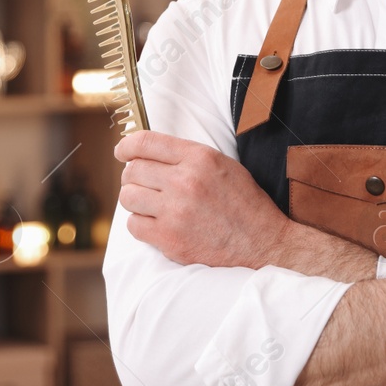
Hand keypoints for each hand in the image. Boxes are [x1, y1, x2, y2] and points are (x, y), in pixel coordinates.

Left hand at [115, 131, 290, 269]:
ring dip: (135, 200)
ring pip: (129, 197)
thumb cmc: (245, 204)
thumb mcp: (224, 165)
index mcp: (199, 158)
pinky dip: (140, 224)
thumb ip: (189, 157)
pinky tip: (155, 224)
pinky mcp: (170, 238)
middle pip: (133, 170)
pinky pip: (134, 225)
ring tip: (150, 205)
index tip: (121, 151)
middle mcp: (185, 181)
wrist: (263, 243)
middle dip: (133, 176)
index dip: (127, 146)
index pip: (146, 142)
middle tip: (143, 184)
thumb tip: (152, 154)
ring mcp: (175, 211)